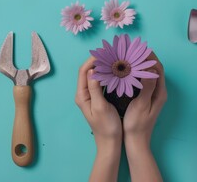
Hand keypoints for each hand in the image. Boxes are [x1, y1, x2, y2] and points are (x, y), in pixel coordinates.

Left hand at [75, 56, 121, 181]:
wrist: (110, 142)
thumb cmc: (106, 126)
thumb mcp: (101, 107)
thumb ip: (95, 89)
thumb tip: (93, 70)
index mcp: (82, 95)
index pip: (84, 71)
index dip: (93, 60)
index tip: (105, 53)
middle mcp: (84, 93)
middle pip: (88, 71)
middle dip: (98, 61)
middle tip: (111, 54)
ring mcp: (90, 96)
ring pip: (94, 76)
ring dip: (102, 67)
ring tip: (114, 60)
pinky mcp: (98, 98)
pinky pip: (100, 82)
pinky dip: (106, 75)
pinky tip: (115, 71)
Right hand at [123, 52, 166, 181]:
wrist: (136, 141)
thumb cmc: (137, 124)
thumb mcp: (141, 105)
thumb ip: (147, 87)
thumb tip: (150, 69)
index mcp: (159, 92)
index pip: (158, 68)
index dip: (150, 57)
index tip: (139, 49)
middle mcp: (158, 91)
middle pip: (155, 69)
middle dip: (146, 58)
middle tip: (133, 50)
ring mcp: (153, 94)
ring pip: (149, 74)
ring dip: (141, 65)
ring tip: (130, 57)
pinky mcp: (146, 97)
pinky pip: (144, 80)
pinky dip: (138, 73)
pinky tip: (128, 71)